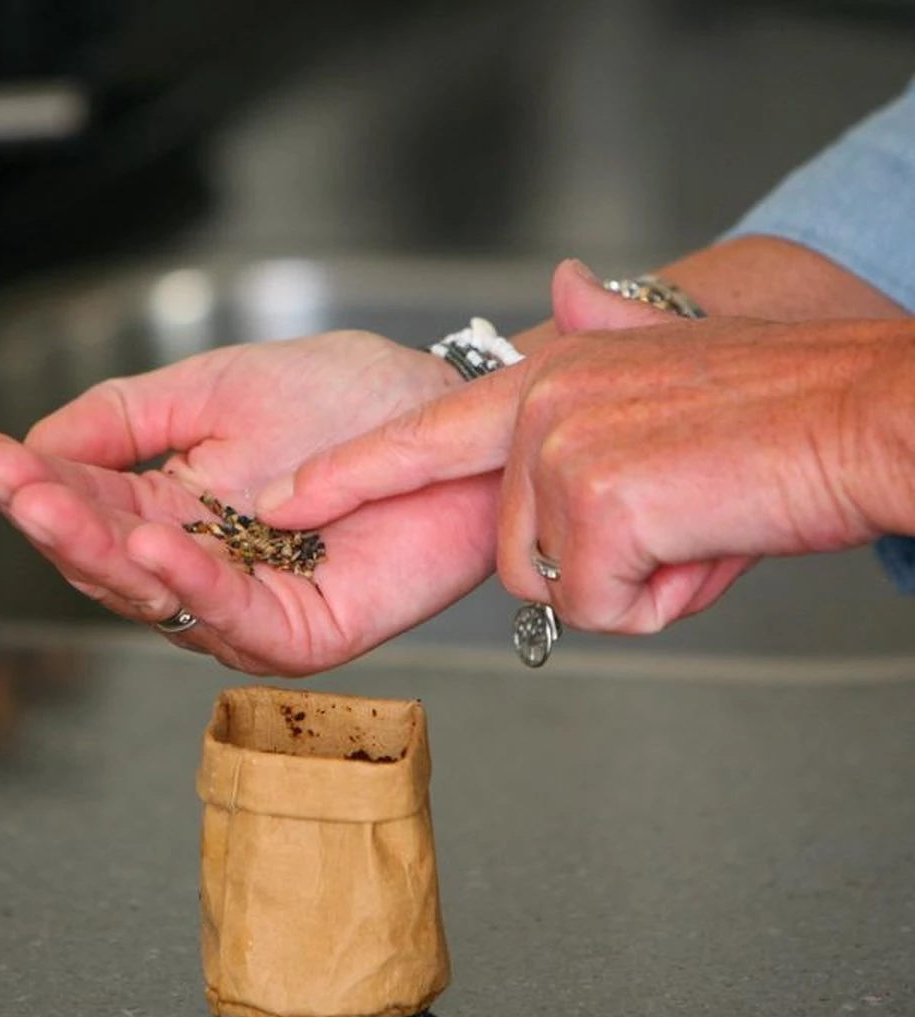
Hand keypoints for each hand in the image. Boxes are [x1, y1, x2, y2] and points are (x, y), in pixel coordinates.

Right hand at [0, 331, 503, 673]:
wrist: (451, 413)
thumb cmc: (351, 397)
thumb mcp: (219, 387)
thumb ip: (129, 415)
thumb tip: (35, 444)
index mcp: (175, 507)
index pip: (88, 506)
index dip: (31, 485)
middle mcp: (203, 565)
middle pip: (110, 562)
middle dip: (54, 523)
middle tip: (6, 483)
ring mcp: (251, 606)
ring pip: (160, 599)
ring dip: (106, 557)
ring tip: (55, 509)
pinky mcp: (307, 632)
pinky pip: (240, 620)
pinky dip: (196, 585)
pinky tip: (156, 543)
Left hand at [260, 262, 914, 634]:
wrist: (877, 414)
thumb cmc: (785, 410)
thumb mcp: (675, 367)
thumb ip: (606, 338)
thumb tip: (567, 279)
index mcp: (555, 377)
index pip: (428, 430)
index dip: (355, 469)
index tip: (290, 494)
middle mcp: (544, 405)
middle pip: (513, 548)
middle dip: (594, 561)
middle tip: (676, 518)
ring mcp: (563, 450)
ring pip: (556, 583)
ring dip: (634, 580)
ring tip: (698, 523)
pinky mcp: (595, 502)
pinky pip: (600, 606)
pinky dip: (663, 599)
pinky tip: (706, 542)